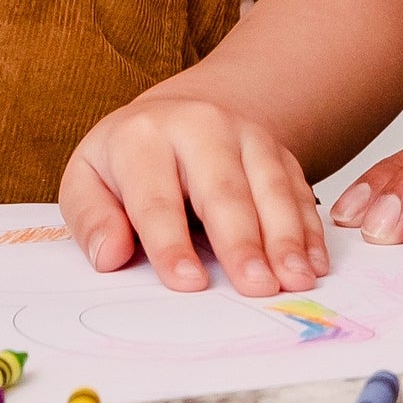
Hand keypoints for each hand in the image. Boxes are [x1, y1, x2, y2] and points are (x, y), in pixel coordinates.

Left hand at [61, 87, 327, 296]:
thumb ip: (92, 218)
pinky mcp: (279, 151)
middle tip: (256, 287)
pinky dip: (309, 228)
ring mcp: (247, 135)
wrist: (179, 115)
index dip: (171, 243)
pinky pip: (298, 188)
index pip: (156, 198)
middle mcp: (201, 128)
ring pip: (270, 187)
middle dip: (242, 242)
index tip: (188, 284)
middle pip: (223, 190)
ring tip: (295, 279)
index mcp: (143, 138)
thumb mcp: (88, 180)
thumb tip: (109, 255)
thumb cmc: (128, 162)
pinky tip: (314, 262)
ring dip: (286, 237)